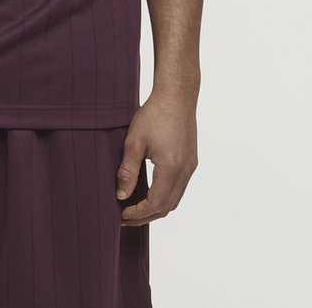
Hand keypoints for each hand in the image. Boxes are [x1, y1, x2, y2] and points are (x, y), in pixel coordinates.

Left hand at [115, 89, 197, 225]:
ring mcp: (190, 167)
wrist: (177, 95)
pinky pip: (179, 188)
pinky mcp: (191, 161)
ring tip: (135, 207)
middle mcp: (185, 172)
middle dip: (146, 216)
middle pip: (166, 207)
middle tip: (125, 217)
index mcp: (171, 168)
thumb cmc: (154, 114)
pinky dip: (164, 196)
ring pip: (174, 200)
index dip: (138, 213)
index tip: (121, 215)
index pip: (155, 204)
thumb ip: (127, 170)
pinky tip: (150, 191)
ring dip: (156, 208)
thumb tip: (121, 196)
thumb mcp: (134, 141)